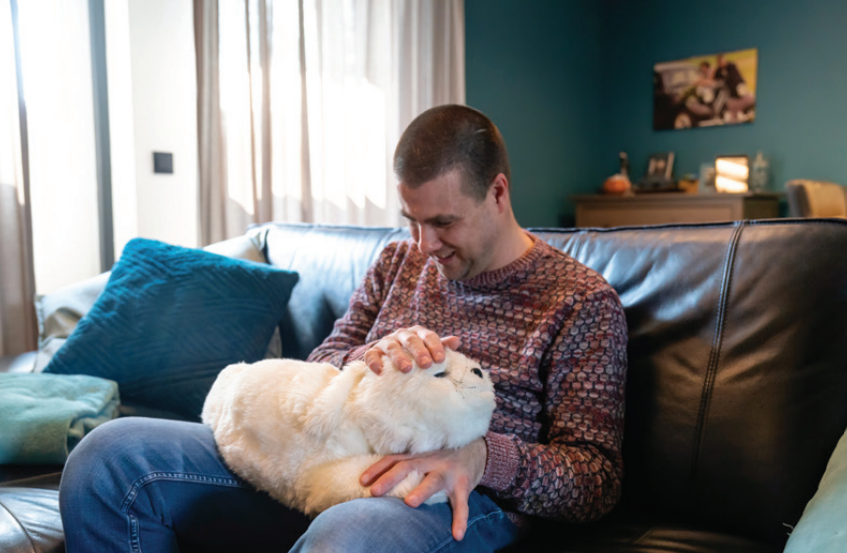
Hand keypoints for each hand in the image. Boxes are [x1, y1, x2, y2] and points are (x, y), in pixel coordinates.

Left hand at [360, 438, 486, 540]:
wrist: (478, 450)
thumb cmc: (443, 456)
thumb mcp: (424, 455)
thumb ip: (406, 463)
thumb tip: (376, 482)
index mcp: (418, 455)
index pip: (393, 459)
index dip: (377, 469)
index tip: (362, 481)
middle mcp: (431, 460)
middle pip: (407, 466)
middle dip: (389, 479)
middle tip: (374, 492)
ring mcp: (448, 472)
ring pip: (433, 481)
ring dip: (422, 491)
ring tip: (410, 503)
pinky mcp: (464, 483)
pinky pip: (463, 503)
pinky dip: (460, 519)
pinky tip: (457, 534)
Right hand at [363, 325, 459, 374]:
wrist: (388, 356)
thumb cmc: (414, 354)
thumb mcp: (428, 349)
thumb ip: (441, 346)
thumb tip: (457, 341)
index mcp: (418, 333)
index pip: (428, 336)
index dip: (435, 347)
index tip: (441, 360)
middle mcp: (402, 335)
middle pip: (411, 340)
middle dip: (419, 352)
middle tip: (426, 364)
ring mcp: (386, 342)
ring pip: (392, 346)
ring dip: (399, 357)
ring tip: (406, 369)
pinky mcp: (373, 352)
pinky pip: (371, 355)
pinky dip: (375, 362)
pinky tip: (380, 372)